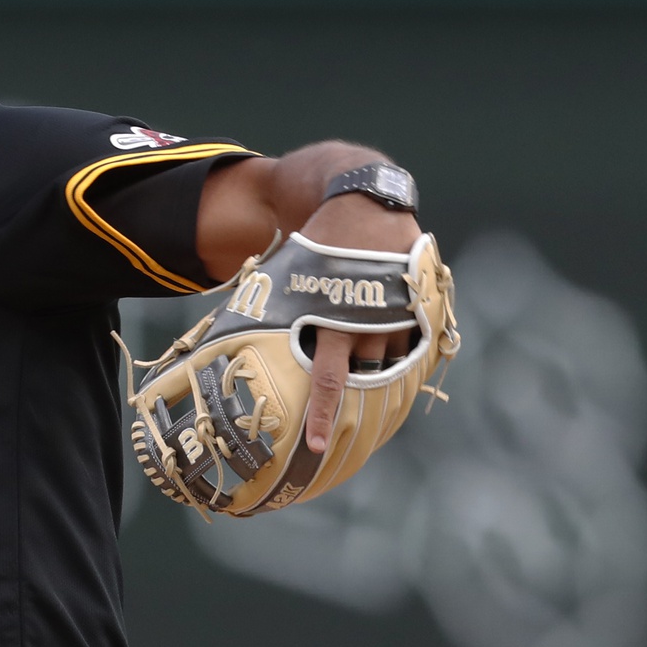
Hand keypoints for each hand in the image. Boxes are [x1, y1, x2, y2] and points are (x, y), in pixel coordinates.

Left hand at [295, 193, 420, 453]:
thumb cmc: (317, 241)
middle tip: (347, 415)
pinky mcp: (419, 304)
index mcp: (332, 318)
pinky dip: (403, 352)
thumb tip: (227, 333)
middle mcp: (370, 321)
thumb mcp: (288, 275)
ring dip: (379, 370)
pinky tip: (394, 354)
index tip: (316, 446)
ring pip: (391, 362)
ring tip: (368, 374)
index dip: (322, 416)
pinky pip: (414, 342)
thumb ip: (271, 307)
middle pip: (365, 377)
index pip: (328, 380)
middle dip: (357, 395)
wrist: (363, 200)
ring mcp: (400, 313)